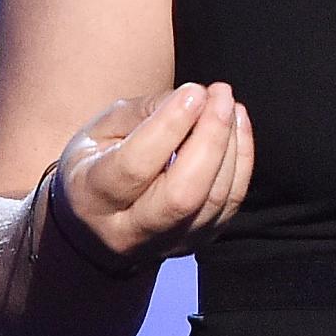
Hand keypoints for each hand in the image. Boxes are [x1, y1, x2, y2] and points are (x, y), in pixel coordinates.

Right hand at [49, 81, 252, 269]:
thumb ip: (143, 112)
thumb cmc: (98, 163)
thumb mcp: (100, 131)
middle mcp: (128, 231)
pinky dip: (242, 161)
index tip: (194, 92)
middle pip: (182, 195)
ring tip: (228, 104)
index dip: (170, 126)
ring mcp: (167, 243)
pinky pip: (230, 204)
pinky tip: (237, 125)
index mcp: (92, 198)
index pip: (135, 166)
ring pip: (213, 201)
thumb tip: (194, 99)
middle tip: (220, 94)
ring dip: (231, 146)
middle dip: (210, 138)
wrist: (97, 223)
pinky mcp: (197, 242)